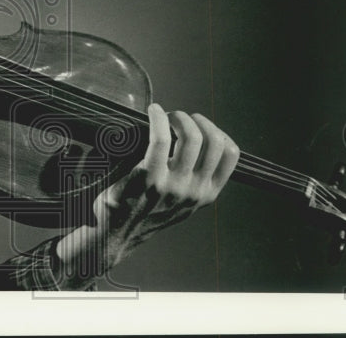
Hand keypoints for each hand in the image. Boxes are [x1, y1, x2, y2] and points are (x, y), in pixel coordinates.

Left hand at [57, 103, 238, 281]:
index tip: (200, 126)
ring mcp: (174, 186)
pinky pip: (161, 139)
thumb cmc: (144, 209)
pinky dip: (158, 118)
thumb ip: (194, 178)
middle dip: (196, 120)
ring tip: (166, 116)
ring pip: (191, 137)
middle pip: (212, 141)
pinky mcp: (150, 179)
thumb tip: (195, 138)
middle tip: (178, 118)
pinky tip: (153, 111)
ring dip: (179, 117)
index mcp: (207, 195)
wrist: (115, 233)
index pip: (230, 154)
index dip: (217, 131)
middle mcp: (195, 192)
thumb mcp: (181, 201)